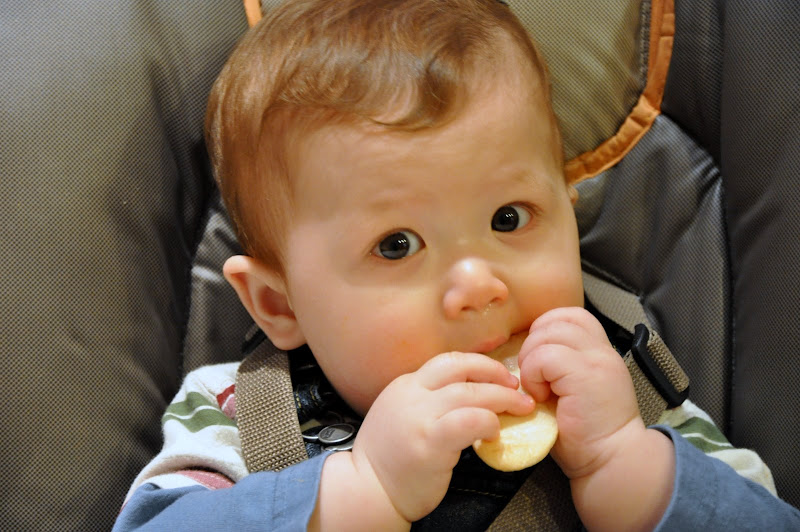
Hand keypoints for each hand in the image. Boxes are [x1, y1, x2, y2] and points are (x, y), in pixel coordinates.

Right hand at [351, 352, 534, 522]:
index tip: (499, 376)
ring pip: (470, 392)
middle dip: (496, 374)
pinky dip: (489, 422)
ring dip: (502, 398)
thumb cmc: (389, 460)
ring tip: (521, 408)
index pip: (448, 362)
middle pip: (461, 367)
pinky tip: (494, 433)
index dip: (480, 365)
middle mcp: (411, 394)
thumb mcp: (402, 415)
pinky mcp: (429, 441)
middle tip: (516, 388)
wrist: (366, 490)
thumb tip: (471, 396)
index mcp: (405, 385)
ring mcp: (419, 416)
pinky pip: (470, 420)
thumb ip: (428, 402)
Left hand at [517, 307, 640, 477]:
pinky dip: (533, 375)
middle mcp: (601, 350)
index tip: (539, 359)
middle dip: (533, 345)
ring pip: (547, 335)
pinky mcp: (585, 375)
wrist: (611, 460)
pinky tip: (541, 398)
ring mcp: (595, 360)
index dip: (545, 330)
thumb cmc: (587, 433)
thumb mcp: (573, 388)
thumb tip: (524, 353)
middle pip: (555, 320)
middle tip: (534, 378)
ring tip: (538, 389)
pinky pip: (545, 357)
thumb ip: (557, 365)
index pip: (569, 315)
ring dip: (531, 361)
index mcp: (599, 351)